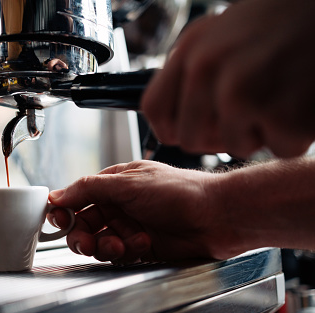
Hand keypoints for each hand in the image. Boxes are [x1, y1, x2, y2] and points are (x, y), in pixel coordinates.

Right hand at [48, 160, 237, 263]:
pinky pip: (119, 254)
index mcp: (114, 184)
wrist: (215, 217)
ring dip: (106, 245)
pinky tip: (142, 243)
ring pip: (100, 242)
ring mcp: (129, 226)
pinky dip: (127, 251)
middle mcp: (119, 205)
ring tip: (122, 244)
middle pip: (84, 225)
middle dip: (83, 235)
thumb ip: (88, 189)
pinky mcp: (140, 246)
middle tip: (87, 242)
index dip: (65, 210)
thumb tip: (58, 195)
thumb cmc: (179, 191)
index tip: (58, 220)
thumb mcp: (128, 183)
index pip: (78, 197)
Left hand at [141, 0, 314, 158]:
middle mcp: (207, 70)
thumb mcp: (222, 33)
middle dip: (216, 137)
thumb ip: (193, 72)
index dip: (170, 128)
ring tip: (280, 96)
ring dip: (259, 133)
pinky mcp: (280, 114)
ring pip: (234, 146)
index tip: (187, 131)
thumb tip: (170, 116)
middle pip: (188, 138)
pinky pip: (278, 149)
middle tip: (247, 115)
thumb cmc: (283, 22)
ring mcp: (241, 93)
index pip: (154, 108)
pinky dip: (293, 135)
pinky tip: (302, 102)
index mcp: (191, 49)